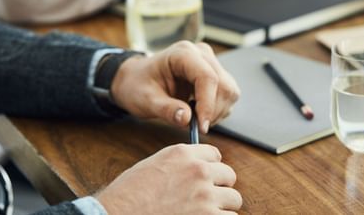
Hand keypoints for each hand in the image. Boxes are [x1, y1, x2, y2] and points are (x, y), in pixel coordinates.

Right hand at [96, 144, 241, 214]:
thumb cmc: (128, 196)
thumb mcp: (154, 165)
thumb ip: (179, 163)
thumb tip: (196, 167)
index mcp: (183, 154)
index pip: (215, 155)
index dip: (211, 168)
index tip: (206, 179)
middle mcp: (198, 171)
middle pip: (229, 176)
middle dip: (219, 188)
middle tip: (206, 199)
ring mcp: (205, 196)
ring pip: (234, 199)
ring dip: (222, 208)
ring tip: (206, 213)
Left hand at [111, 41, 239, 132]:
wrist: (136, 79)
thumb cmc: (138, 86)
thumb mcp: (145, 101)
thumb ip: (166, 109)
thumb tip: (187, 119)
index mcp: (183, 54)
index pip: (207, 77)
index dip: (208, 104)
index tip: (202, 126)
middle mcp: (201, 54)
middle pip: (223, 84)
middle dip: (213, 110)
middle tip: (197, 126)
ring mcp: (210, 63)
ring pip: (229, 90)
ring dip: (217, 111)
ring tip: (196, 119)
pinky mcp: (216, 74)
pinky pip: (227, 94)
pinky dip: (218, 109)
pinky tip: (200, 112)